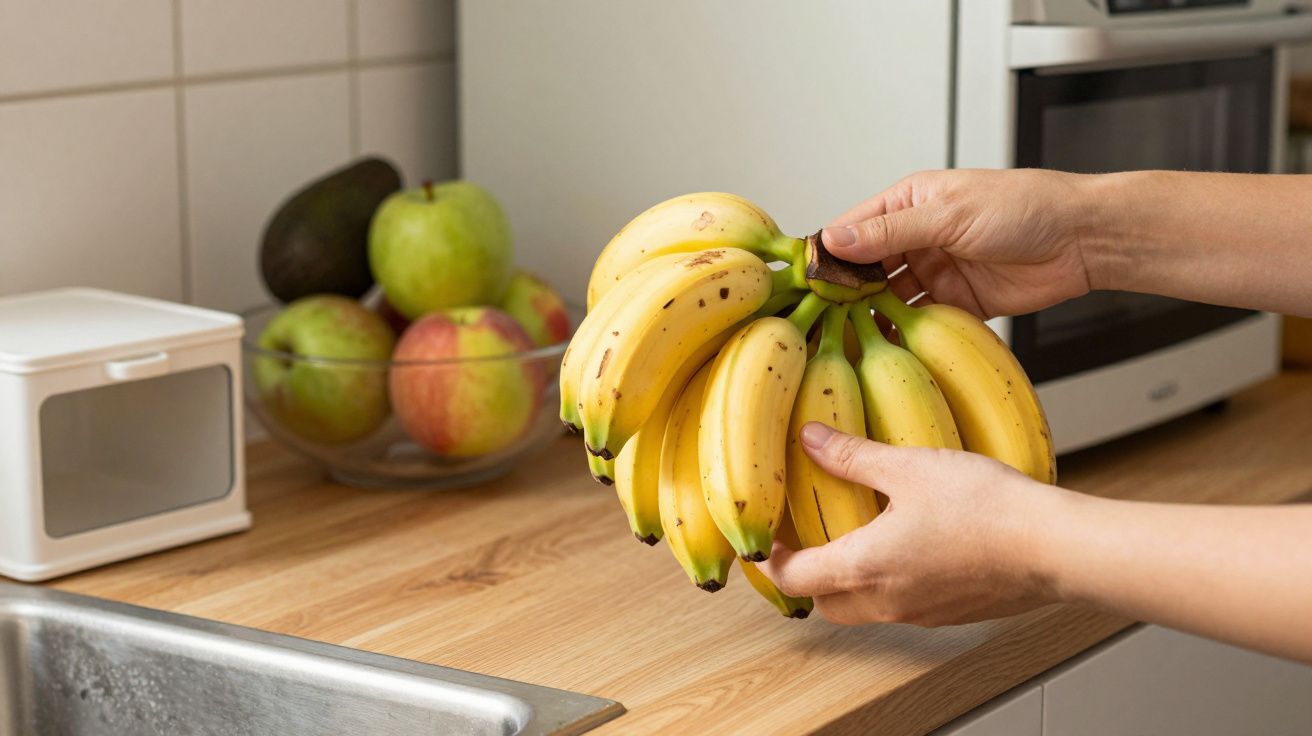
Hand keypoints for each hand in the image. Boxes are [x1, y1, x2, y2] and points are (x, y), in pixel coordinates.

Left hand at [761, 422, 1066, 626]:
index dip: (771, 558)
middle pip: (825, 603)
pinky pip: (905, 605)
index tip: (768, 535)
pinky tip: (912, 542)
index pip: (793, 579)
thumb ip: (853, 456)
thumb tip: (811, 438)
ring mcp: (923, 612)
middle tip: (809, 536)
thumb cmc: (987, 509)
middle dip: (808, 575)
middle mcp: (888, 601)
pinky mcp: (953, 611)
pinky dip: (893, 581)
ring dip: (851, 579)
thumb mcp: (910, 466)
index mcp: (866, 568)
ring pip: (865, 607)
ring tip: (860, 534)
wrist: (1055, 548)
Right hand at [822, 169, 1095, 318]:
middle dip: (843, 291)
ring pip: (887, 298)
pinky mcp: (956, 303)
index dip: (827, 254)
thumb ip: (889, 231)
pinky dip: (901, 332)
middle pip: (864, 268)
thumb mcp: (948, 215)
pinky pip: (918, 320)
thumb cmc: (1024, 207)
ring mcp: (935, 271)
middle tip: (820, 318)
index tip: (805, 282)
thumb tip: (835, 238)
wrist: (1082, 240)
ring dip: (869, 315)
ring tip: (845, 337)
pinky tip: (884, 346)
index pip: (852, 229)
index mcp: (908, 204)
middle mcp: (916, 237)